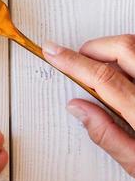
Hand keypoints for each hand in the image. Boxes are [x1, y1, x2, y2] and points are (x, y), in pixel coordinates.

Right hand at [43, 37, 134, 175]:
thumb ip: (106, 134)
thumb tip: (78, 107)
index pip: (103, 76)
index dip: (72, 61)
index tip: (53, 53)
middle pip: (124, 47)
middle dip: (94, 47)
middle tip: (77, 59)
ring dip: (117, 50)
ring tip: (104, 68)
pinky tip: (129, 72)